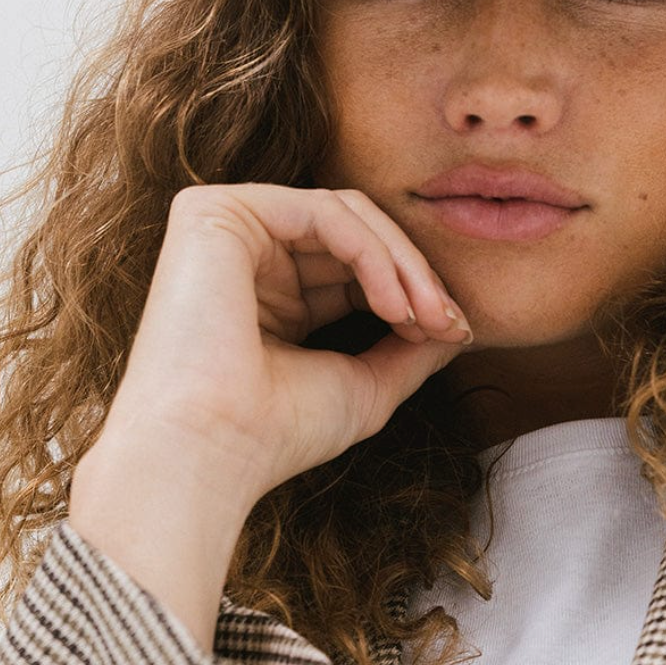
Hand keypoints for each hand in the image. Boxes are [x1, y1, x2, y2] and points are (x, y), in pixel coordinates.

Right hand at [88, 183, 471, 508]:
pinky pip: (323, 210)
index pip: (356, 262)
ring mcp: (225, 227)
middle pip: (356, 228)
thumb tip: (458, 325)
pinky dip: (373, 253)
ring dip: (403, 263)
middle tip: (452, 322)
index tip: (456, 331)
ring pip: (346, 212)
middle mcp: (245, 254)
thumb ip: (409, 349)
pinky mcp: (215, 211)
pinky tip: (394, 305)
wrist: (207, 454)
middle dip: (415, 274)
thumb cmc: (275, 434)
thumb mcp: (363, 385)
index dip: (412, 289)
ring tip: (429, 317)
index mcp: (270, 293)